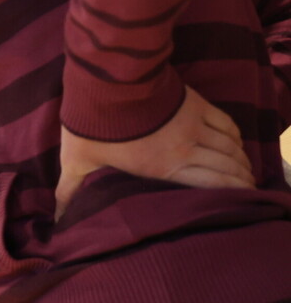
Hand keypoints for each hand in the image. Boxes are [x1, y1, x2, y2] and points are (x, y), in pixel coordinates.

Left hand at [55, 85, 253, 218]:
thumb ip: (71, 190)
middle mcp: (186, 148)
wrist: (108, 83)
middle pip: (226, 167)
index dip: (230, 194)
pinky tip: (238, 143)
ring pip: (230, 147)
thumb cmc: (92, 126)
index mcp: (163, 167)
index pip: (210, 185)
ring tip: (246, 171)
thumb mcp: (77, 161)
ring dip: (241, 160)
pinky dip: (236, 136)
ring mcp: (194, 124)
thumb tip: (56, 218)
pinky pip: (226, 124)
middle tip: (246, 188)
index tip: (238, 202)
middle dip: (240, 179)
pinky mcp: (195, 104)